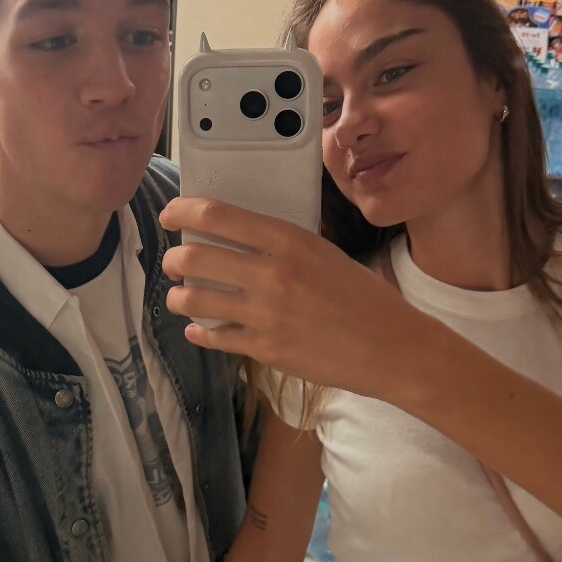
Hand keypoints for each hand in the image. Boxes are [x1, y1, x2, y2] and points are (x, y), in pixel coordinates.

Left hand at [160, 197, 430, 401]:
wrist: (391, 347)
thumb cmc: (363, 297)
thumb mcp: (323, 252)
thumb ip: (280, 244)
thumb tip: (237, 235)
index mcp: (288, 241)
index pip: (215, 215)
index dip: (181, 212)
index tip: (171, 215)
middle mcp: (270, 274)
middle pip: (192, 258)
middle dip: (173, 259)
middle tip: (174, 262)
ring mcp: (264, 315)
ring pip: (192, 300)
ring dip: (179, 297)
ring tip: (183, 296)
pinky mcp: (264, 349)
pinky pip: (213, 337)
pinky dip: (200, 331)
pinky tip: (201, 329)